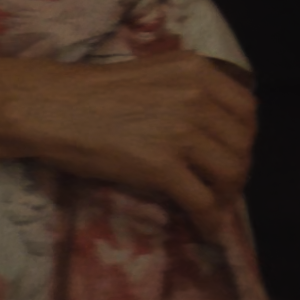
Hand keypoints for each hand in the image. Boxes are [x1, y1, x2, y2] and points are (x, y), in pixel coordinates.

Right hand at [1, 50, 259, 248]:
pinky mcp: (163, 166)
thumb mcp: (154, 74)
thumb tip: (212, 126)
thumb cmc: (93, 92)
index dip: (243, 137)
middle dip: (238, 169)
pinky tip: (205, 229)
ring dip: (228, 195)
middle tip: (222, 186)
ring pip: (231, 172)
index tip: (231, 153)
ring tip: (214, 206)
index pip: (246, 109)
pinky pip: (203, 201)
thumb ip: (187, 90)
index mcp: (197, 70)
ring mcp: (182, 131)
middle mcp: (197, 96)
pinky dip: (210, 220)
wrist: (53, 108)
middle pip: (242, 143)